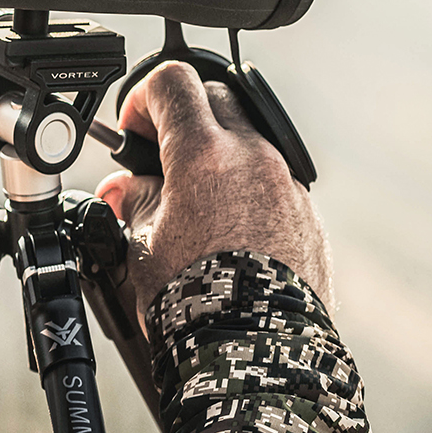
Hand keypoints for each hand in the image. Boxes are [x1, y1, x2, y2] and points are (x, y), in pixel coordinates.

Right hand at [95, 62, 332, 326]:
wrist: (257, 349)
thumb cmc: (196, 303)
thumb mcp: (142, 245)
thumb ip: (133, 201)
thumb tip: (124, 187)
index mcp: (204, 155)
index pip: (172, 83)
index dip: (143, 98)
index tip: (134, 130)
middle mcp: (253, 157)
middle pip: (214, 97)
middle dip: (182, 117)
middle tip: (160, 158)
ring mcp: (286, 183)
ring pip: (249, 138)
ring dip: (218, 152)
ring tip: (193, 201)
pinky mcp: (307, 212)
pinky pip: (273, 179)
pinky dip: (246, 187)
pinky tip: (227, 227)